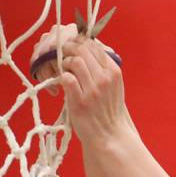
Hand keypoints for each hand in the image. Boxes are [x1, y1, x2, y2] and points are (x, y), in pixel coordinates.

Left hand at [30, 24, 132, 145]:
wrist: (109, 134)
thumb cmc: (109, 109)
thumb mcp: (113, 85)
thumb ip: (103, 67)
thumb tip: (88, 48)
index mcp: (114, 71)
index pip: (94, 45)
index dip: (79, 42)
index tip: (71, 46)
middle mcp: (105, 78)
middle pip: (83, 49)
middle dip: (68, 48)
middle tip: (61, 53)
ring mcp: (93, 90)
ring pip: (74, 61)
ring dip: (64, 62)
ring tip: (62, 69)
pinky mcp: (80, 101)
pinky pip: (67, 78)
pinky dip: (62, 77)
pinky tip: (62, 82)